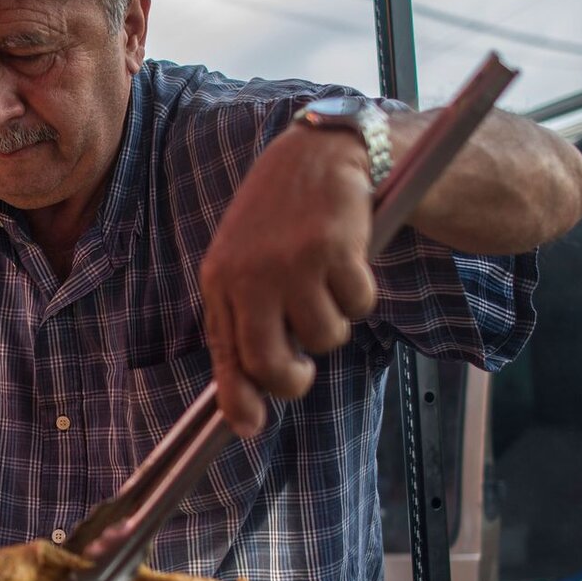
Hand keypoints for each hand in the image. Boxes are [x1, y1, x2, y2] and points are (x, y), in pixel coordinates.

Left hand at [199, 126, 377, 436]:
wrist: (318, 153)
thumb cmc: (280, 220)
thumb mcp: (245, 263)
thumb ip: (245, 317)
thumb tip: (248, 395)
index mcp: (220, 280)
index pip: (226, 354)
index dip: (238, 398)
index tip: (250, 426)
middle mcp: (250, 275)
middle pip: (271, 363)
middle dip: (293, 381)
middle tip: (305, 372)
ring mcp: (291, 263)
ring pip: (325, 338)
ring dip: (334, 323)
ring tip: (326, 285)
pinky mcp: (334, 249)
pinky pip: (358, 305)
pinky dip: (360, 294)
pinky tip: (349, 260)